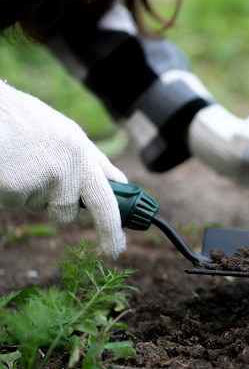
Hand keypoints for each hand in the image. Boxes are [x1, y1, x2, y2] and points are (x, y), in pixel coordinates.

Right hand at [0, 81, 127, 257]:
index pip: (106, 198)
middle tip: (105, 245)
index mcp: (80, 151)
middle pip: (68, 211)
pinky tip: (6, 167)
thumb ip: (89, 160)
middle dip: (67, 215)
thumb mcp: (66, 133)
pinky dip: (9, 191)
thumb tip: (114, 183)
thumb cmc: (23, 120)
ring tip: (21, 163)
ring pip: (40, 207)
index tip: (118, 247)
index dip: (113, 227)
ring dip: (31, 194)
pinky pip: (15, 202)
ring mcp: (41, 180)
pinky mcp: (15, 189)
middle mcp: (66, 167)